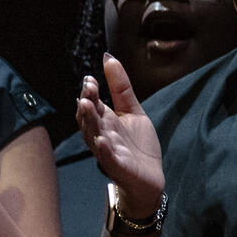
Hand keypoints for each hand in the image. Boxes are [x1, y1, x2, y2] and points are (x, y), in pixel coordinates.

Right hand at [77, 55, 166, 215]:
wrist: (149, 178)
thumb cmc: (137, 145)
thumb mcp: (133, 111)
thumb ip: (121, 87)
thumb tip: (108, 57)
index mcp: (105, 121)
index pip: (93, 104)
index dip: (90, 92)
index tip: (90, 79)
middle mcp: (102, 135)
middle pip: (90, 118)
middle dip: (87, 104)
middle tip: (87, 89)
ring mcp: (108, 152)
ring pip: (94, 135)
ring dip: (89, 122)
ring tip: (87, 106)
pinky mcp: (118, 167)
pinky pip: (108, 158)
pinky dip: (104, 149)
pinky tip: (102, 139)